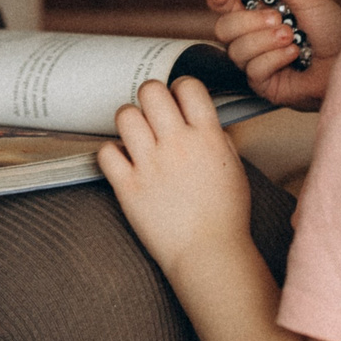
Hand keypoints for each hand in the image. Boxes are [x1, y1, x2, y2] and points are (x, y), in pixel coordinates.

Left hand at [100, 77, 252, 275]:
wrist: (208, 254)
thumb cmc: (225, 216)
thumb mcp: (234, 167)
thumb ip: (216, 138)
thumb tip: (202, 120)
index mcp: (207, 137)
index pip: (188, 87)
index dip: (180, 88)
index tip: (177, 99)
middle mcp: (178, 145)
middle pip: (151, 91)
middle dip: (150, 97)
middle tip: (152, 113)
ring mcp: (150, 165)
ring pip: (125, 115)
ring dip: (130, 121)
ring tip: (136, 135)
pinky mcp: (128, 186)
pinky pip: (106, 152)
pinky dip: (111, 153)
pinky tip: (123, 161)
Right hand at [209, 0, 340, 110]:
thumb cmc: (334, 29)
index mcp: (259, 13)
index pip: (225, 6)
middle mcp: (253, 37)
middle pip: (223, 28)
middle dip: (247, 21)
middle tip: (278, 19)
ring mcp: (257, 61)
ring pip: (236, 50)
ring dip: (265, 41)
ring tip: (292, 38)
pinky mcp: (265, 84)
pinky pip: (253, 70)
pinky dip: (274, 59)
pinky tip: (293, 55)